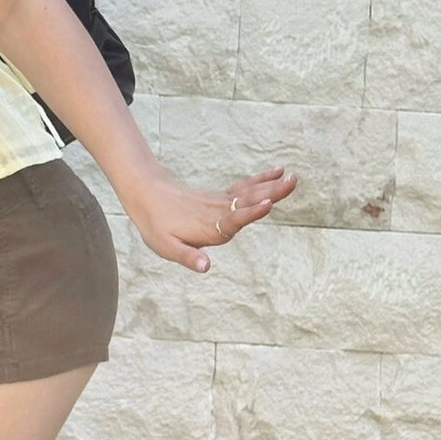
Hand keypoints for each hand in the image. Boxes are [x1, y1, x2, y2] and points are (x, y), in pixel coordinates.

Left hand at [127, 165, 297, 271]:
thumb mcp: (166, 247)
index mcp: (209, 228)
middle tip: (293, 181)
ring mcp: (221, 202)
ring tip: (293, 176)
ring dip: (272, 185)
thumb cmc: (156, 226)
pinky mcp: (222, 197)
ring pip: (250, 193)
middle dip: (272, 192)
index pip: (233, 220)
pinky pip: (245, 187)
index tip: (268, 203)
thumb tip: (206, 267)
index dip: (250, 213)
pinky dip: (261, 179)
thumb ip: (188, 257)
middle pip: (248, 202)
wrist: (146, 197)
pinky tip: (278, 172)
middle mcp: (219, 213)